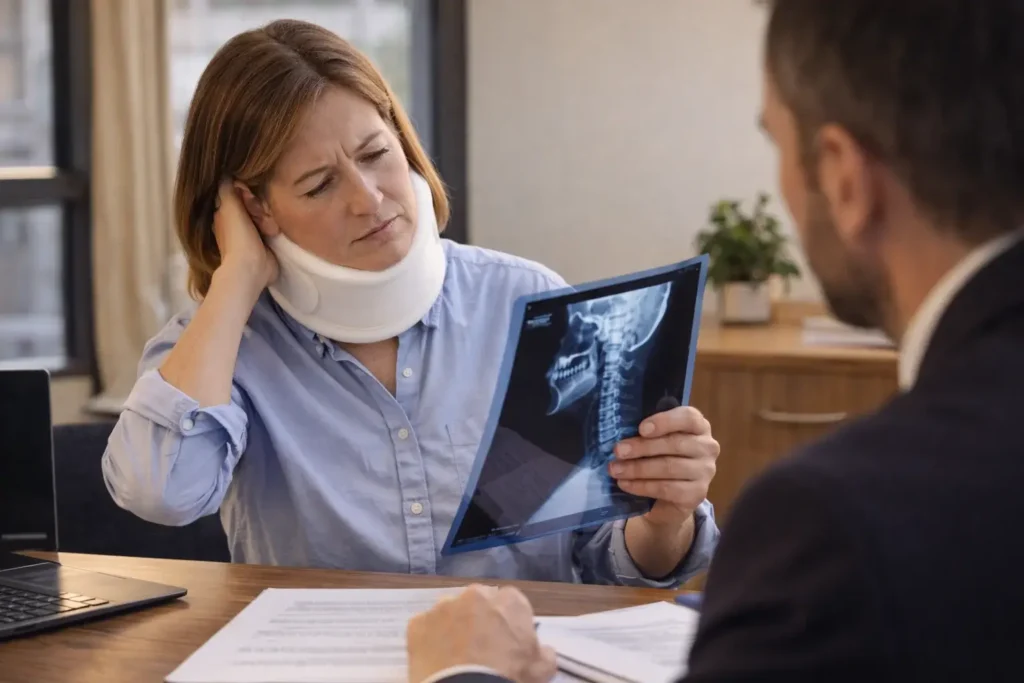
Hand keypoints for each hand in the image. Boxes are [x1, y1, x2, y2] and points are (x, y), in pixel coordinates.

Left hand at [213, 180, 277, 291]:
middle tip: (260, 212)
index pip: (235, 195)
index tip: (250, 194)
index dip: (244, 192)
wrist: (251, 267)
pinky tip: (274, 230)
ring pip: (262, 215)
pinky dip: (272, 227)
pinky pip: (270, 227)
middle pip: (250, 205)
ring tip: (268, 224)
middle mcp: (235, 224)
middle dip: (258, 206)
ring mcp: (249, 235)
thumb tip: (226, 173)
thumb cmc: (238, 236)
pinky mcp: (263, 244)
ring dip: (267, 217)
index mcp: (223, 215)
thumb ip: (227, 189)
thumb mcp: (229, 206)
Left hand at [406, 585, 556, 682]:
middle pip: (479, 603)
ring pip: (450, 613)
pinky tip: (437, 661)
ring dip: (454, 628)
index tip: (507, 642)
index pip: (512, 604)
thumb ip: (546, 654)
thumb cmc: (507, 677)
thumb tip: (545, 651)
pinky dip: (430, 641)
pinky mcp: (417, 623)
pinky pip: (426, 628)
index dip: (509, 624)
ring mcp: (443, 607)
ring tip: (456, 657)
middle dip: (480, 620)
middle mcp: (475, 595)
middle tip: (481, 649)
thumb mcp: (541, 670)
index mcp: (509, 602)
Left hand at [610, 405, 718, 526]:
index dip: (665, 421)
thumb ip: (646, 432)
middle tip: (618, 450)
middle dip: (642, 447)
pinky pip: (666, 488)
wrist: (669, 498)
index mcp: (698, 426)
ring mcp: (705, 471)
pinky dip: (642, 486)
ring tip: (616, 469)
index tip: (641, 428)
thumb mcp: (656, 440)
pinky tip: (625, 484)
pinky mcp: (697, 494)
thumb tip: (618, 430)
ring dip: (637, 468)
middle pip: (675, 443)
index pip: (688, 417)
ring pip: (669, 467)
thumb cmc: (660, 458)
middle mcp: (707, 447)